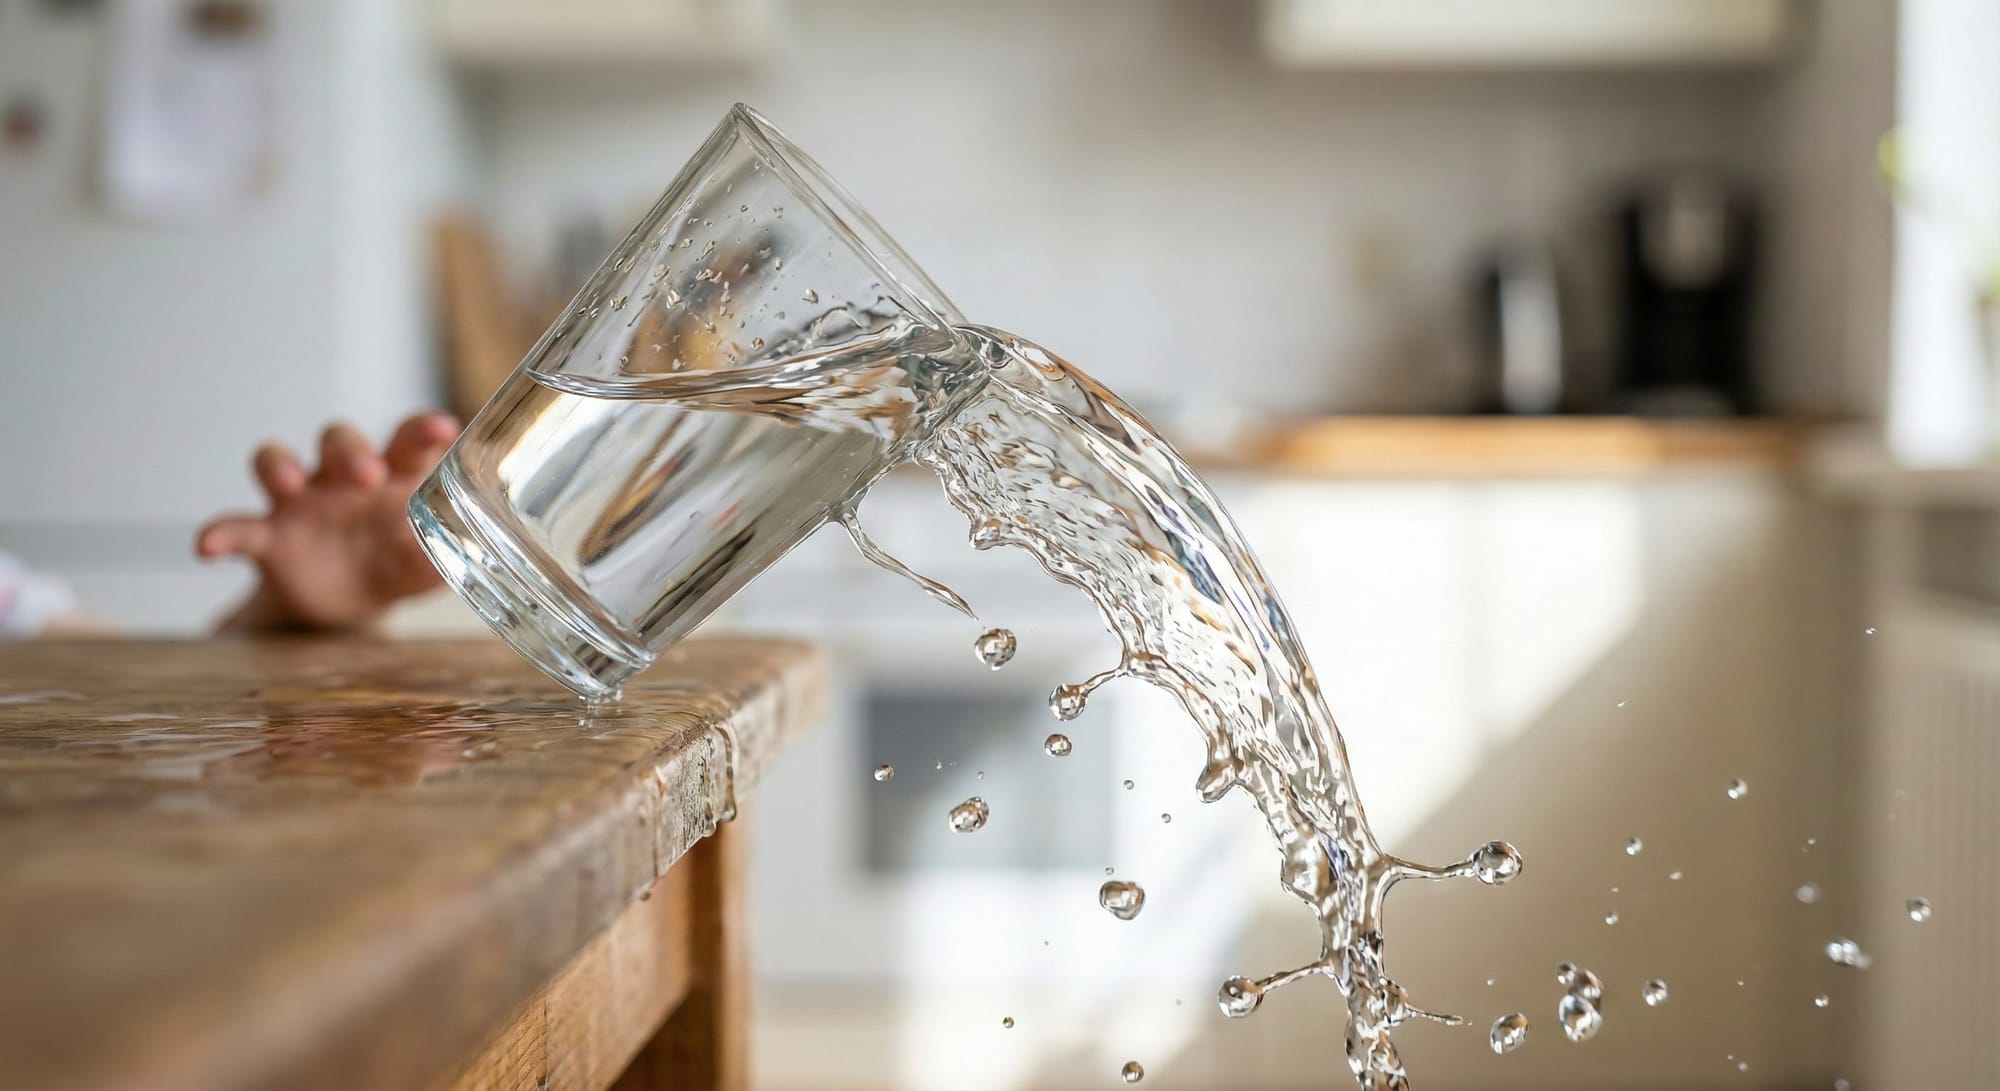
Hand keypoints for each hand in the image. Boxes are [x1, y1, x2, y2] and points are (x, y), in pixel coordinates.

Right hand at [197, 413, 458, 633]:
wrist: (348, 606)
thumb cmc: (394, 566)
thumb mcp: (421, 570)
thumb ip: (433, 561)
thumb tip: (448, 558)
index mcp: (392, 479)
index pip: (406, 442)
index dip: (421, 430)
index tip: (441, 427)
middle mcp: (342, 480)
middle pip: (339, 442)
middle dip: (351, 451)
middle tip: (368, 474)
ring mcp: (301, 504)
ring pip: (278, 463)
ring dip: (280, 466)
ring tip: (287, 482)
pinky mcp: (269, 537)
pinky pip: (238, 525)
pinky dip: (221, 532)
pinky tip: (208, 546)